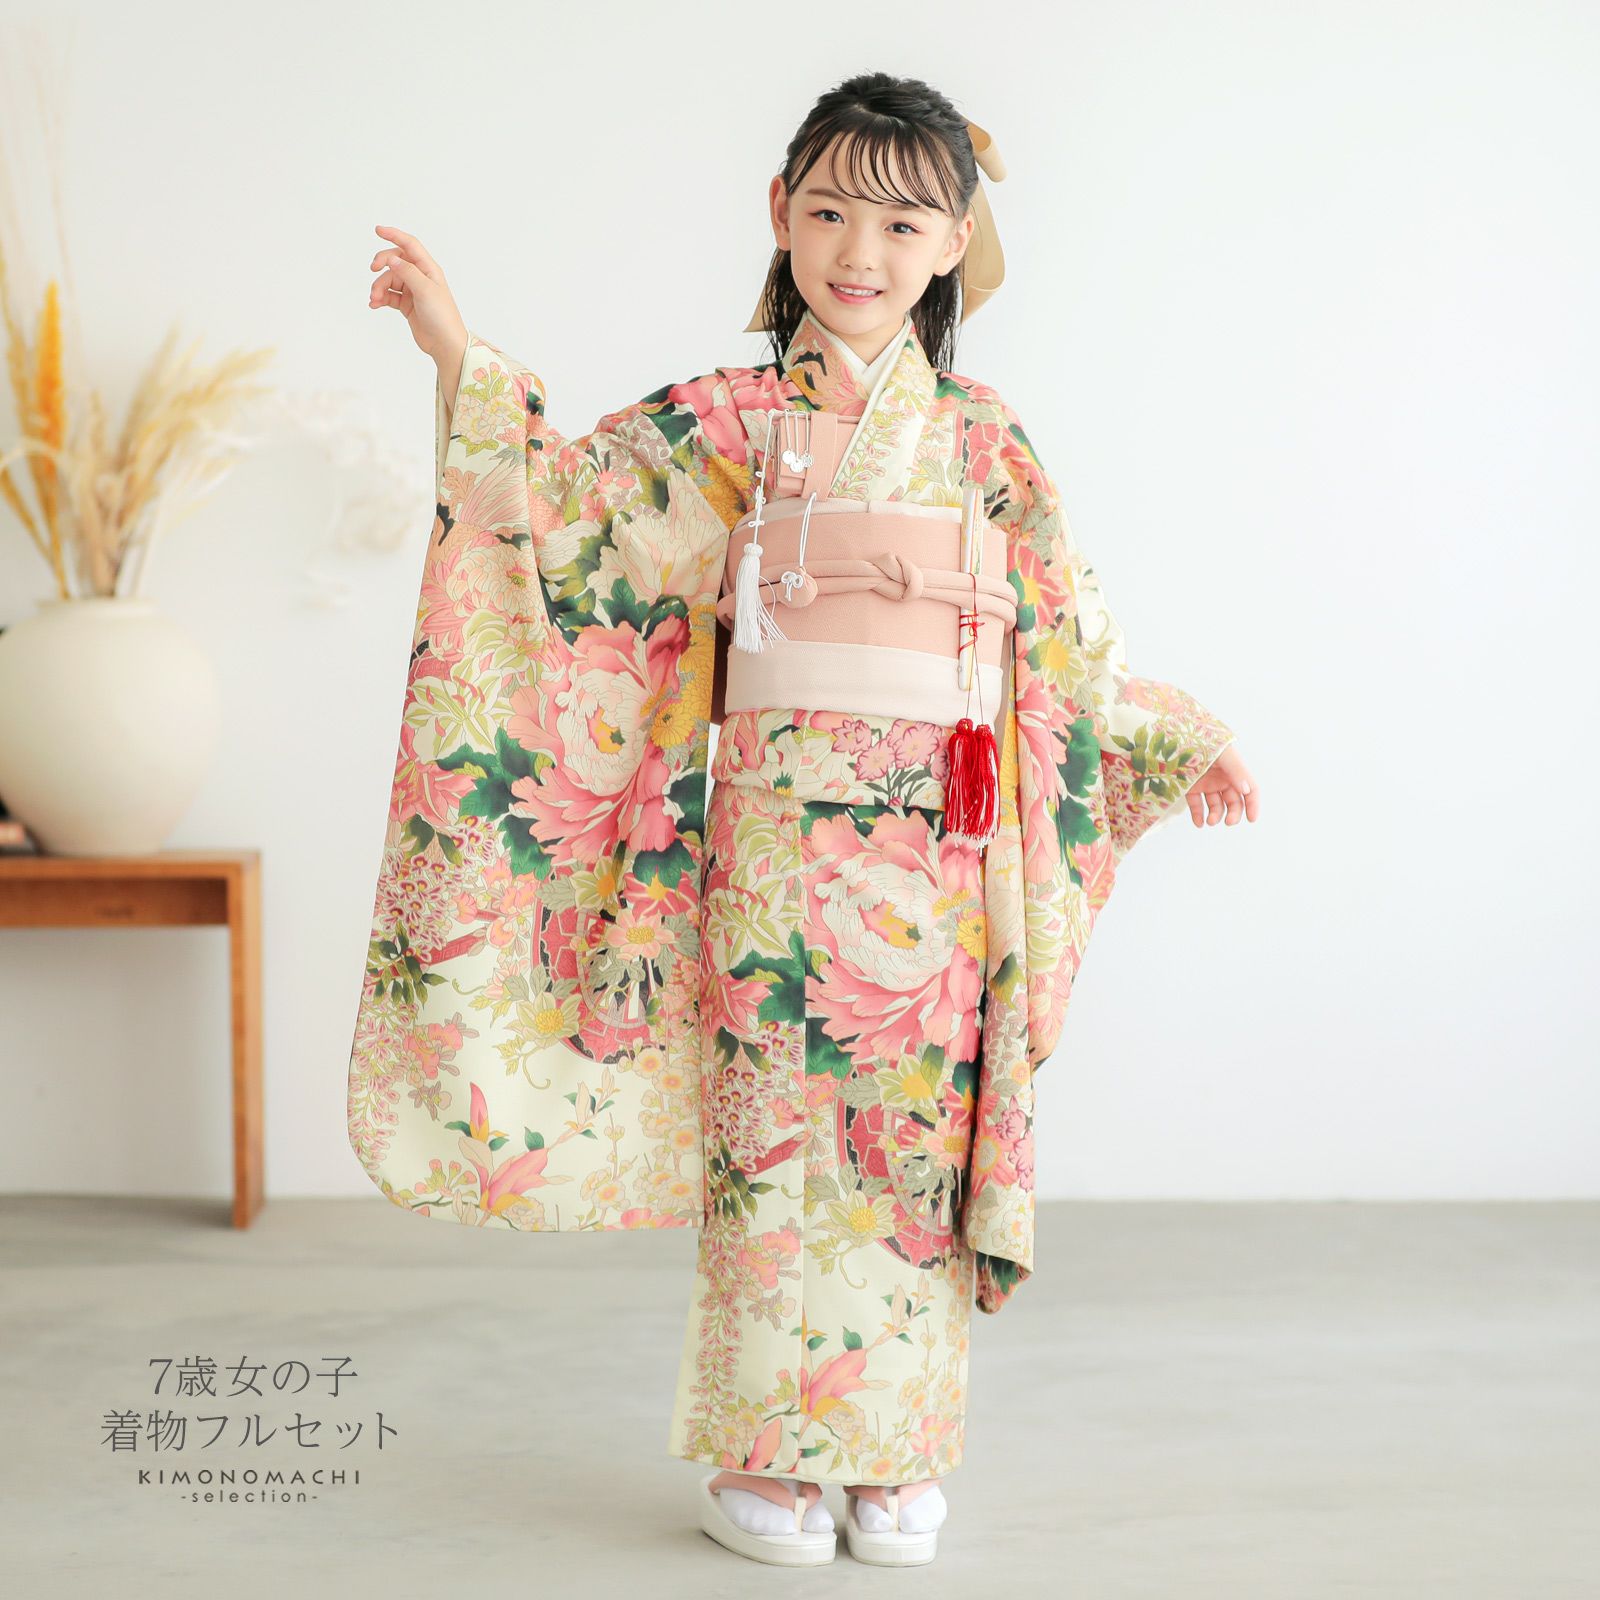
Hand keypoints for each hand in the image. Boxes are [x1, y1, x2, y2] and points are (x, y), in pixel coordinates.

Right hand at [368, 225, 466, 377]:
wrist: (445, 344)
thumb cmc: (442, 316)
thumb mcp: (425, 290)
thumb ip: (407, 272)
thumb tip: (392, 258)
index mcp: (429, 269)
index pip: (410, 245)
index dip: (394, 235)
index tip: (378, 230)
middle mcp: (420, 277)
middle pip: (395, 261)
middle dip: (382, 263)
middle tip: (373, 269)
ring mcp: (413, 291)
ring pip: (389, 280)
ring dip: (379, 287)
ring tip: (375, 298)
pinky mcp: (407, 305)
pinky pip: (389, 296)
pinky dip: (380, 298)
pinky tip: (374, 304)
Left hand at [1186, 742, 1258, 828]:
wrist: (1174, 735)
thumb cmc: (1201, 740)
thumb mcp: (1222, 753)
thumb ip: (1235, 770)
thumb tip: (1246, 790)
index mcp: (1234, 770)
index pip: (1249, 789)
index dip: (1253, 804)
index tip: (1251, 819)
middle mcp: (1222, 778)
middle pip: (1234, 801)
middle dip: (1233, 813)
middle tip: (1227, 822)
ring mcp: (1206, 783)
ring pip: (1216, 806)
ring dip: (1215, 816)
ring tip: (1210, 821)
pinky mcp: (1190, 787)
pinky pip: (1197, 805)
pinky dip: (1198, 816)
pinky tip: (1199, 823)